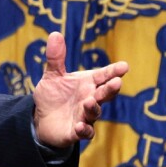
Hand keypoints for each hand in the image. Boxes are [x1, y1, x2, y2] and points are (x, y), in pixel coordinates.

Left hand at [32, 31, 127, 148]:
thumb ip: (56, 58)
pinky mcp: (76, 132)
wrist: (41, 118)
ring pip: (95, 112)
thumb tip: (55, 34)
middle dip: (111, 88)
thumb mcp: (52, 75)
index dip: (114, 71)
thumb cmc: (53, 95)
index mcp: (88, 83)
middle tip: (117, 82)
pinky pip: (85, 133)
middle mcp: (90, 99)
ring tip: (89, 101)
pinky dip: (84, 130)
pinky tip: (80, 126)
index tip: (124, 66)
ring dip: (94, 107)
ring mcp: (85, 116)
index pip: (104, 75)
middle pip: (104, 94)